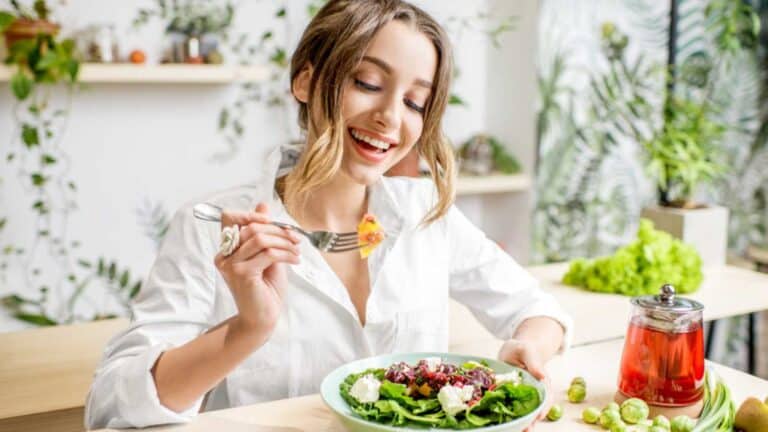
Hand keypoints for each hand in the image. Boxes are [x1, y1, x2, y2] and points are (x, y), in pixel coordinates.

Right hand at [214, 202, 300, 335]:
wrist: (263, 318)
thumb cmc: (265, 289)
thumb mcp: (268, 255)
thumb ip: (264, 233)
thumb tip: (263, 205)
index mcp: (227, 249)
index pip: (229, 218)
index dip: (250, 213)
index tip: (272, 221)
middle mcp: (224, 256)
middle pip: (251, 227)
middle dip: (278, 230)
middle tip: (295, 238)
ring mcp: (231, 265)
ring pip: (260, 239)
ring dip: (284, 242)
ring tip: (296, 250)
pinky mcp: (242, 274)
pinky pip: (267, 254)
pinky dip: (286, 253)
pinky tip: (295, 259)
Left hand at [498, 339, 552, 431]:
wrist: (512, 351)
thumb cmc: (521, 349)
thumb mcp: (526, 351)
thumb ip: (534, 363)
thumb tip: (542, 376)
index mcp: (541, 382)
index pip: (546, 397)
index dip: (543, 408)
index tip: (538, 417)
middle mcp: (534, 392)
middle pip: (536, 409)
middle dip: (532, 421)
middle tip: (525, 430)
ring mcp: (523, 397)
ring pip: (525, 412)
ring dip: (522, 423)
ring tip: (518, 431)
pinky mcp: (511, 398)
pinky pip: (512, 409)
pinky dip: (510, 418)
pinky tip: (504, 425)